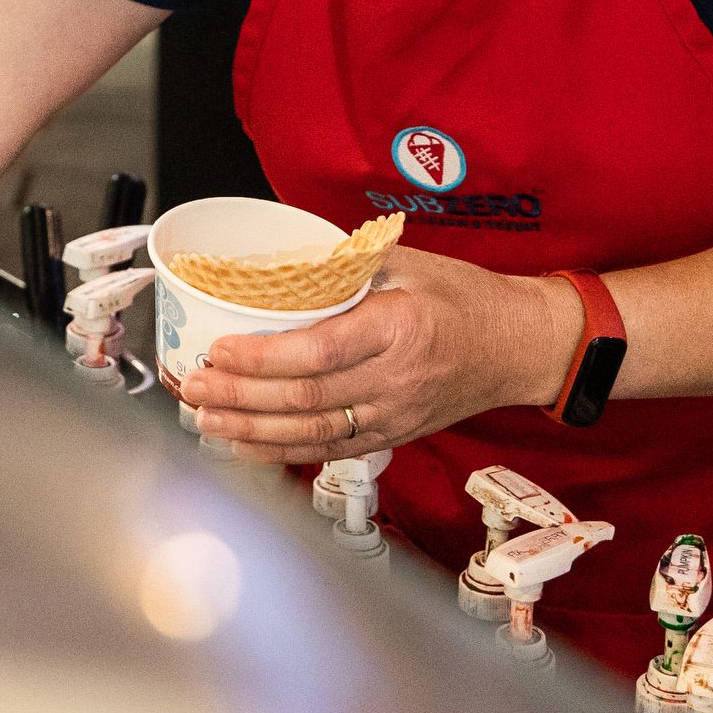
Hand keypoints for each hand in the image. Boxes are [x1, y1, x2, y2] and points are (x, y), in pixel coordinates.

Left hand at [175, 249, 582, 462]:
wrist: (521, 346)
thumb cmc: (467, 299)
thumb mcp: (411, 263)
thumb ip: (347, 264)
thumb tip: (282, 260)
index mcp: (399, 329)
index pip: (319, 352)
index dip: (263, 358)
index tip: (220, 351)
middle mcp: (395, 380)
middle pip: (306, 399)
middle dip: (240, 398)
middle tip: (192, 387)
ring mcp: (394, 416)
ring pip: (312, 434)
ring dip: (251, 431)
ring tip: (204, 421)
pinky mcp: (393, 436)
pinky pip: (330, 451)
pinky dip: (282, 452)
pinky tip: (244, 448)